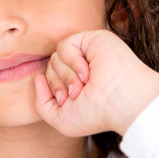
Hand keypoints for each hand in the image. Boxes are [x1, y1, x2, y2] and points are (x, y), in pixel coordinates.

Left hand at [33, 30, 158, 137]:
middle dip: (57, 83)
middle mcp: (82, 66)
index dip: (52, 89)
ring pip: (55, 57)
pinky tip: (87, 73)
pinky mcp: (92, 39)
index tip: (66, 101)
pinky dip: (71, 61)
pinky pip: (64, 45)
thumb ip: (41, 103)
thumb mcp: (61, 118)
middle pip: (50, 66)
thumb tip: (38, 78)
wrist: (121, 103)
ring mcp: (88, 52)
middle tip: (75, 94)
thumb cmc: (95, 115)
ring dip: (66, 76)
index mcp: (77, 82)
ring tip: (83, 85)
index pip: (50, 78)